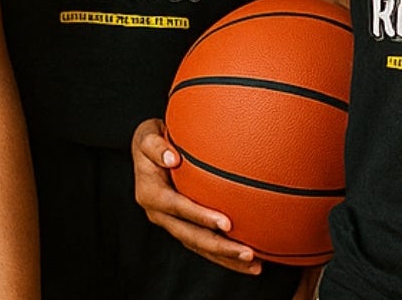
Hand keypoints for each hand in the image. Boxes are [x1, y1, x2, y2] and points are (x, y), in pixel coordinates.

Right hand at [132, 117, 260, 274]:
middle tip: (248, 253)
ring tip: (255, 265)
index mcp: (150, 194)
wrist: (149, 152)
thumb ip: (155, 146)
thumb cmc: (152, 140)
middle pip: (191, 235)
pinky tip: (250, 261)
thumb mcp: (147, 136)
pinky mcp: (182, 228)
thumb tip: (172, 159)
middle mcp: (159, 214)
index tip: (226, 223)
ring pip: (199, 246)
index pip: (177, 207)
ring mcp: (171, 224)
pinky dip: (225, 255)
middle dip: (219, 247)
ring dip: (226, 258)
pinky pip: (204, 246)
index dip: (200, 217)